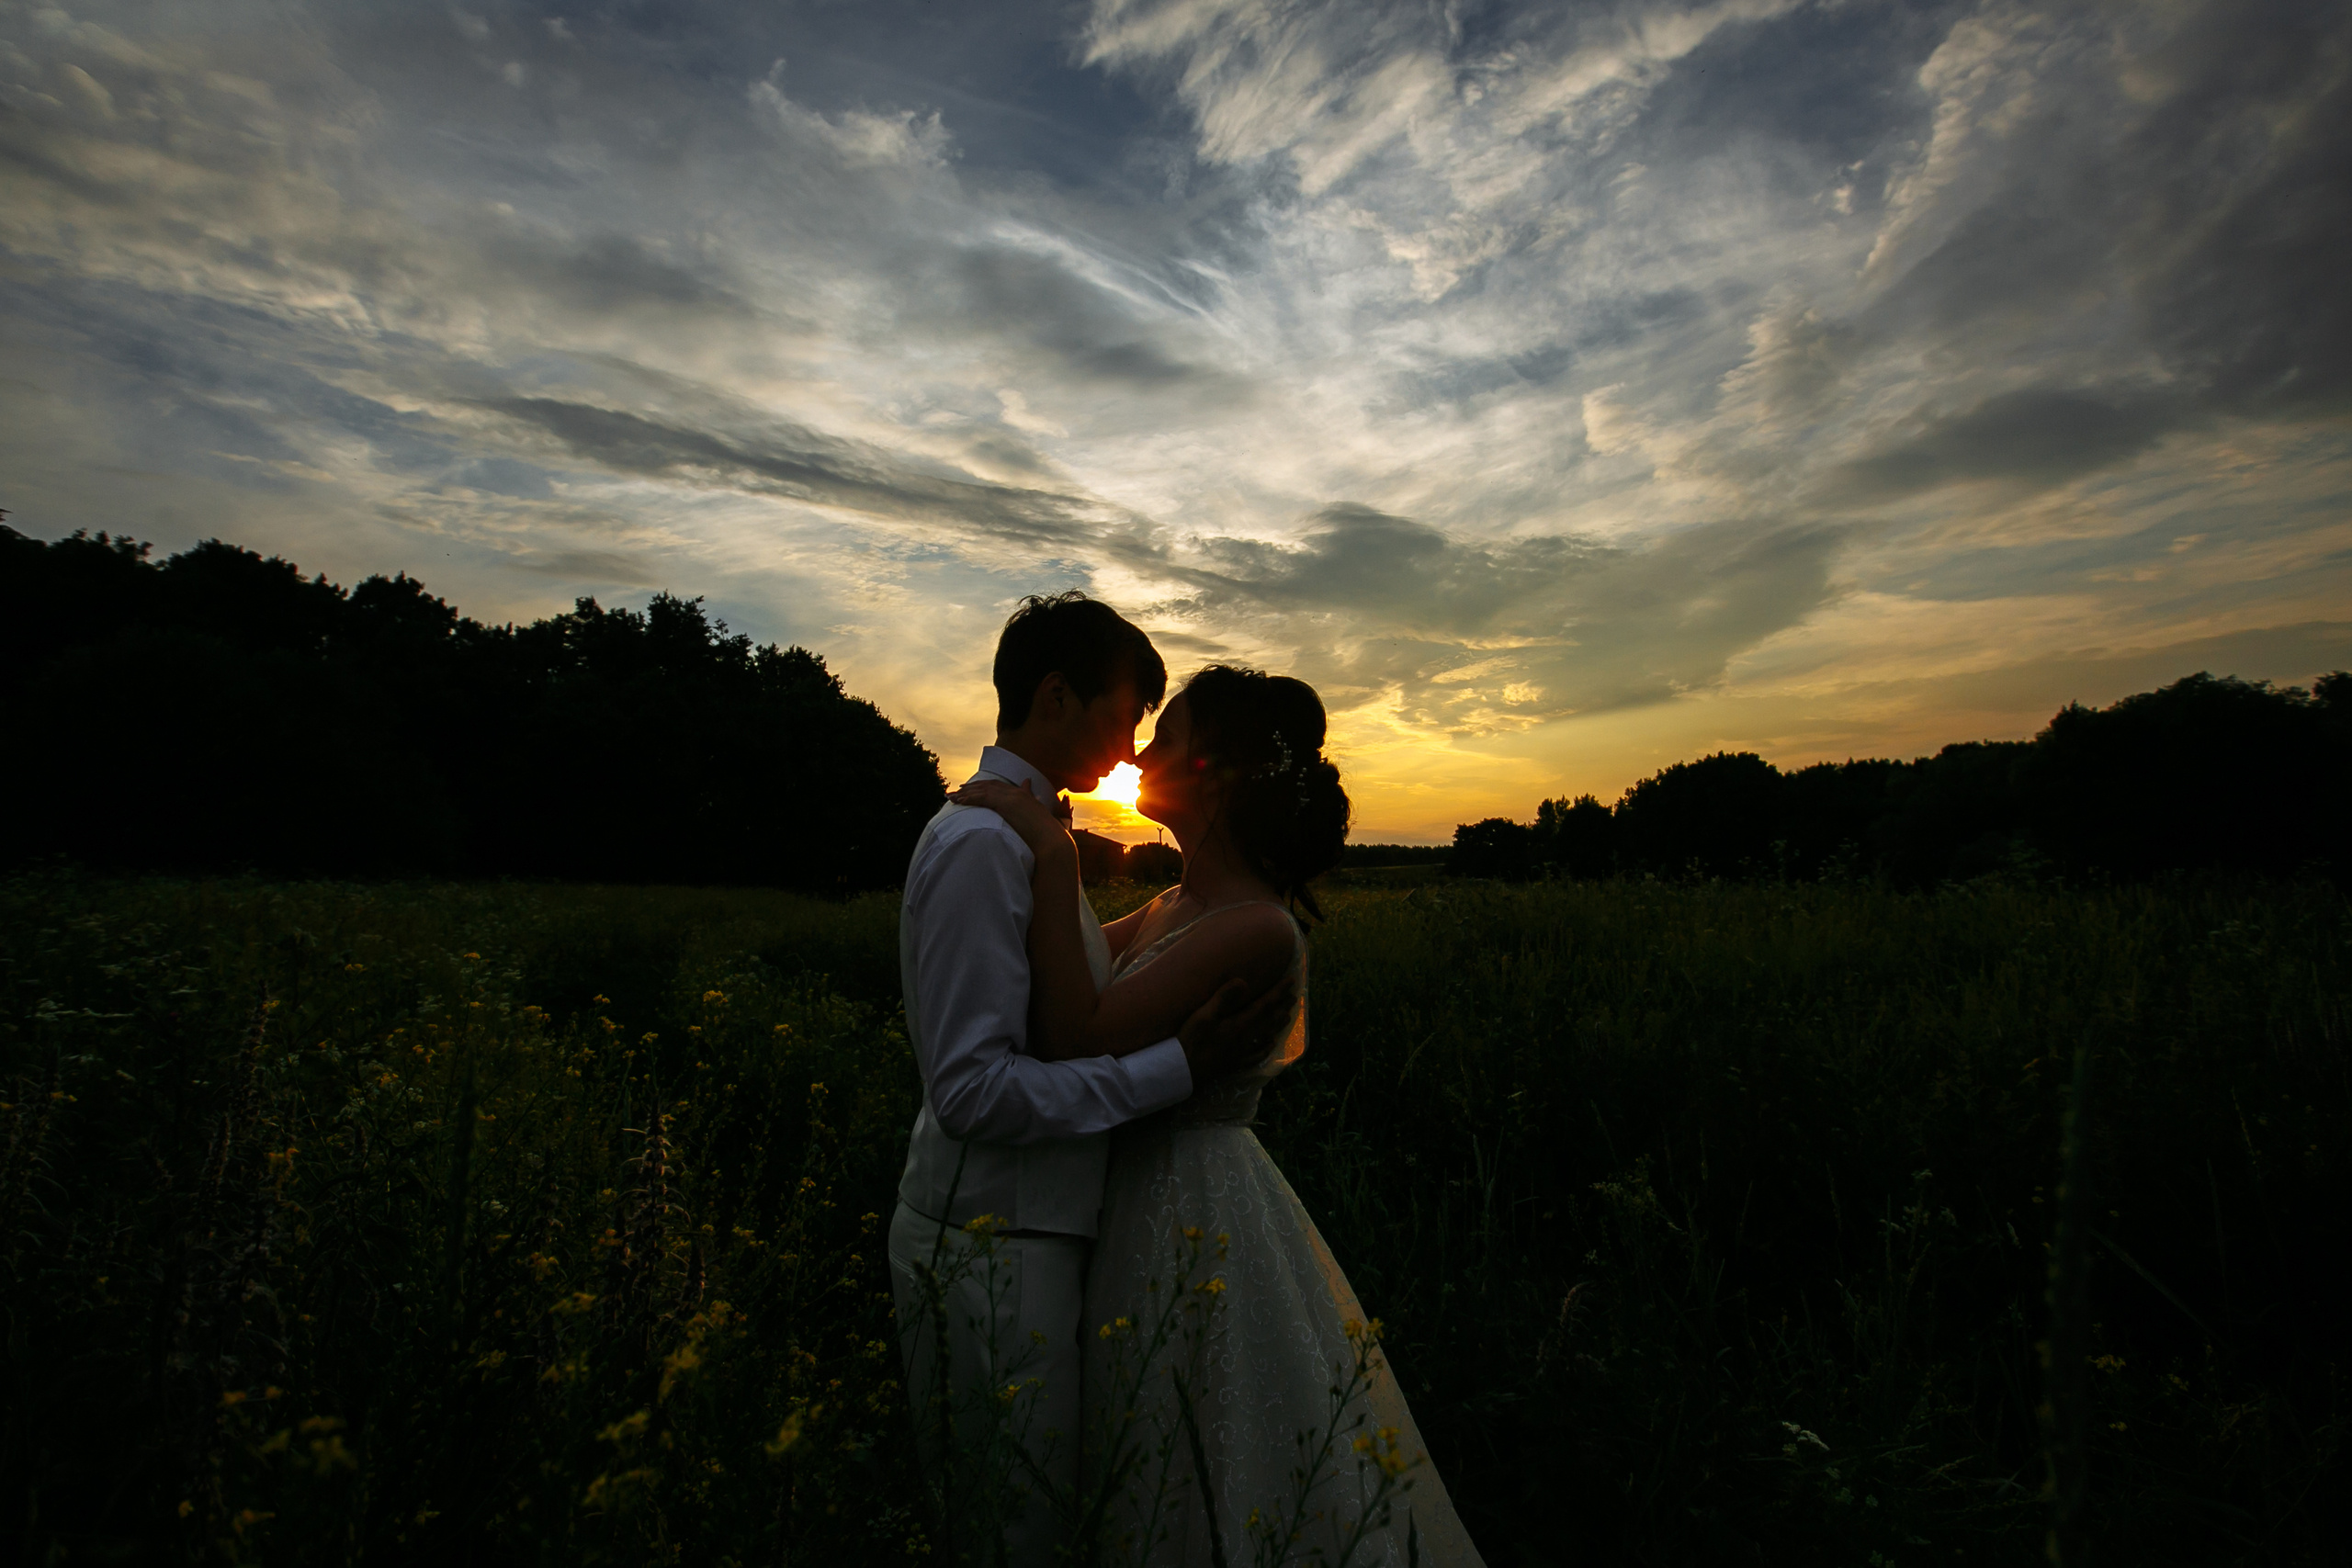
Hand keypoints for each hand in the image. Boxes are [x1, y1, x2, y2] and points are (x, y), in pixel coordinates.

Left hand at [948, 777, 1071, 856]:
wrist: (1051, 840)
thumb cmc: (1046, 834)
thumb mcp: (1037, 817)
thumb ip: (1031, 804)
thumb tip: (1030, 793)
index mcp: (1022, 795)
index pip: (998, 786)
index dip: (983, 786)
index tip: (971, 789)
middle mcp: (1015, 793)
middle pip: (988, 785)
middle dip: (971, 787)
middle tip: (956, 790)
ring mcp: (1011, 797)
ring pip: (982, 790)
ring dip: (965, 793)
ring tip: (951, 797)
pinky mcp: (1006, 804)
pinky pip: (982, 798)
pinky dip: (969, 798)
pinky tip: (959, 801)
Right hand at [1177, 971, 1298, 1084]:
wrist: (1183, 1071)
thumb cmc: (1191, 1040)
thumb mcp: (1203, 1015)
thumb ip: (1223, 998)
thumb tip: (1243, 981)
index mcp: (1238, 1024)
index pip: (1263, 1005)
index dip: (1278, 992)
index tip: (1291, 982)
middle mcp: (1244, 1038)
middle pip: (1268, 1021)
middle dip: (1282, 1007)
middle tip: (1295, 998)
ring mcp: (1241, 1053)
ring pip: (1265, 1036)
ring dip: (1277, 1025)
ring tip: (1288, 1017)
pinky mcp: (1235, 1064)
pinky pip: (1256, 1056)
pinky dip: (1266, 1048)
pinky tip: (1271, 1045)